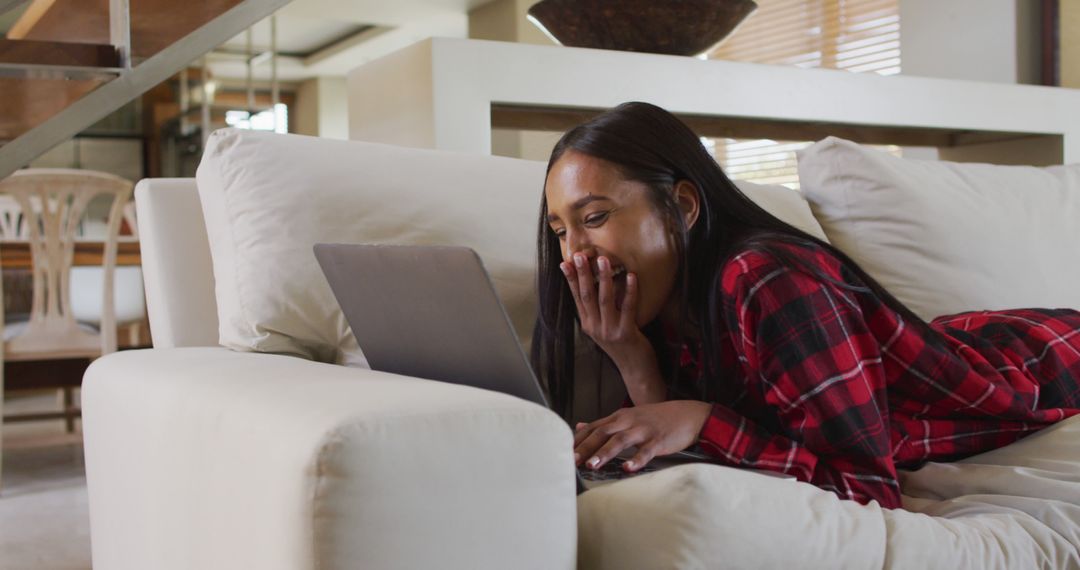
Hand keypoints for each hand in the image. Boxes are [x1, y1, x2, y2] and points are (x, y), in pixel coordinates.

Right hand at [562, 253, 664, 403]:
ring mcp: (609, 331)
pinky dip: (629, 291)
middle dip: (583, 274)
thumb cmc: (622, 346)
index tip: (565, 263)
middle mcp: (595, 328)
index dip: (571, 280)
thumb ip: (598, 312)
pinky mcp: (626, 333)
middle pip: (586, 296)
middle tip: (580, 255)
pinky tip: (631, 277)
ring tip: (603, 260)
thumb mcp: (604, 329)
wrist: (635, 370)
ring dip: (603, 278)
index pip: (576, 298)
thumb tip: (596, 286)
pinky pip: (627, 307)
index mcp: (587, 324)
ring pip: (604, 300)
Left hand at [573, 400, 712, 471]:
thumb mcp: (628, 417)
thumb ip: (603, 424)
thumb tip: (579, 426)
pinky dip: (636, 460)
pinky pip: (646, 451)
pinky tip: (627, 468)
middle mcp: (628, 422)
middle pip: (602, 433)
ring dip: (605, 452)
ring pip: (620, 440)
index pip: (593, 428)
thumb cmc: (656, 418)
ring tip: (592, 465)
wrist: (688, 414)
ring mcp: (643, 430)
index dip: (578, 440)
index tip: (562, 450)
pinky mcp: (658, 440)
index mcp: (619, 418)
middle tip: (571, 460)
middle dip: (585, 447)